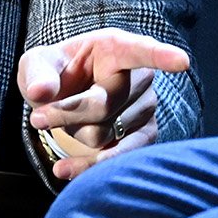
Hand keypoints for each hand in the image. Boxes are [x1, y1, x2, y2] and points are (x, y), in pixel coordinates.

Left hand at [18, 28, 190, 181]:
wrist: (63, 98)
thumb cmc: (54, 73)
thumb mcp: (37, 64)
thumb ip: (37, 73)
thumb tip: (40, 92)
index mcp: (116, 48)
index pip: (142, 51)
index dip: (161, 57)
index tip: (180, 61)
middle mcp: (140, 77)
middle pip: (103, 106)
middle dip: (65, 114)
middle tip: (37, 118)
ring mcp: (146, 108)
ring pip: (104, 135)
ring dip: (73, 135)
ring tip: (58, 125)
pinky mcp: (144, 137)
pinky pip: (118, 159)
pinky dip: (86, 167)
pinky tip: (63, 169)